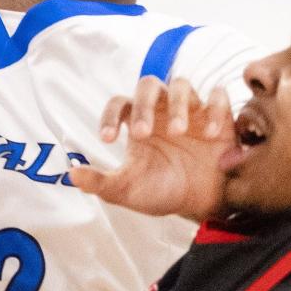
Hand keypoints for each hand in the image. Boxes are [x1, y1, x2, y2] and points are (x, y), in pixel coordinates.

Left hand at [68, 78, 236, 220]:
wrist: (201, 205)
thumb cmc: (162, 192)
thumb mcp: (128, 190)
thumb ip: (100, 182)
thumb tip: (71, 174)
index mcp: (137, 122)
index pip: (118, 104)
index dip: (110, 116)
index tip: (107, 139)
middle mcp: (163, 110)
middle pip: (148, 85)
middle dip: (143, 105)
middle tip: (142, 133)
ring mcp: (192, 110)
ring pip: (181, 85)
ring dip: (178, 105)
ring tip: (179, 133)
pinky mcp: (219, 116)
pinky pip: (218, 96)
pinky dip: (215, 109)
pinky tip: (211, 134)